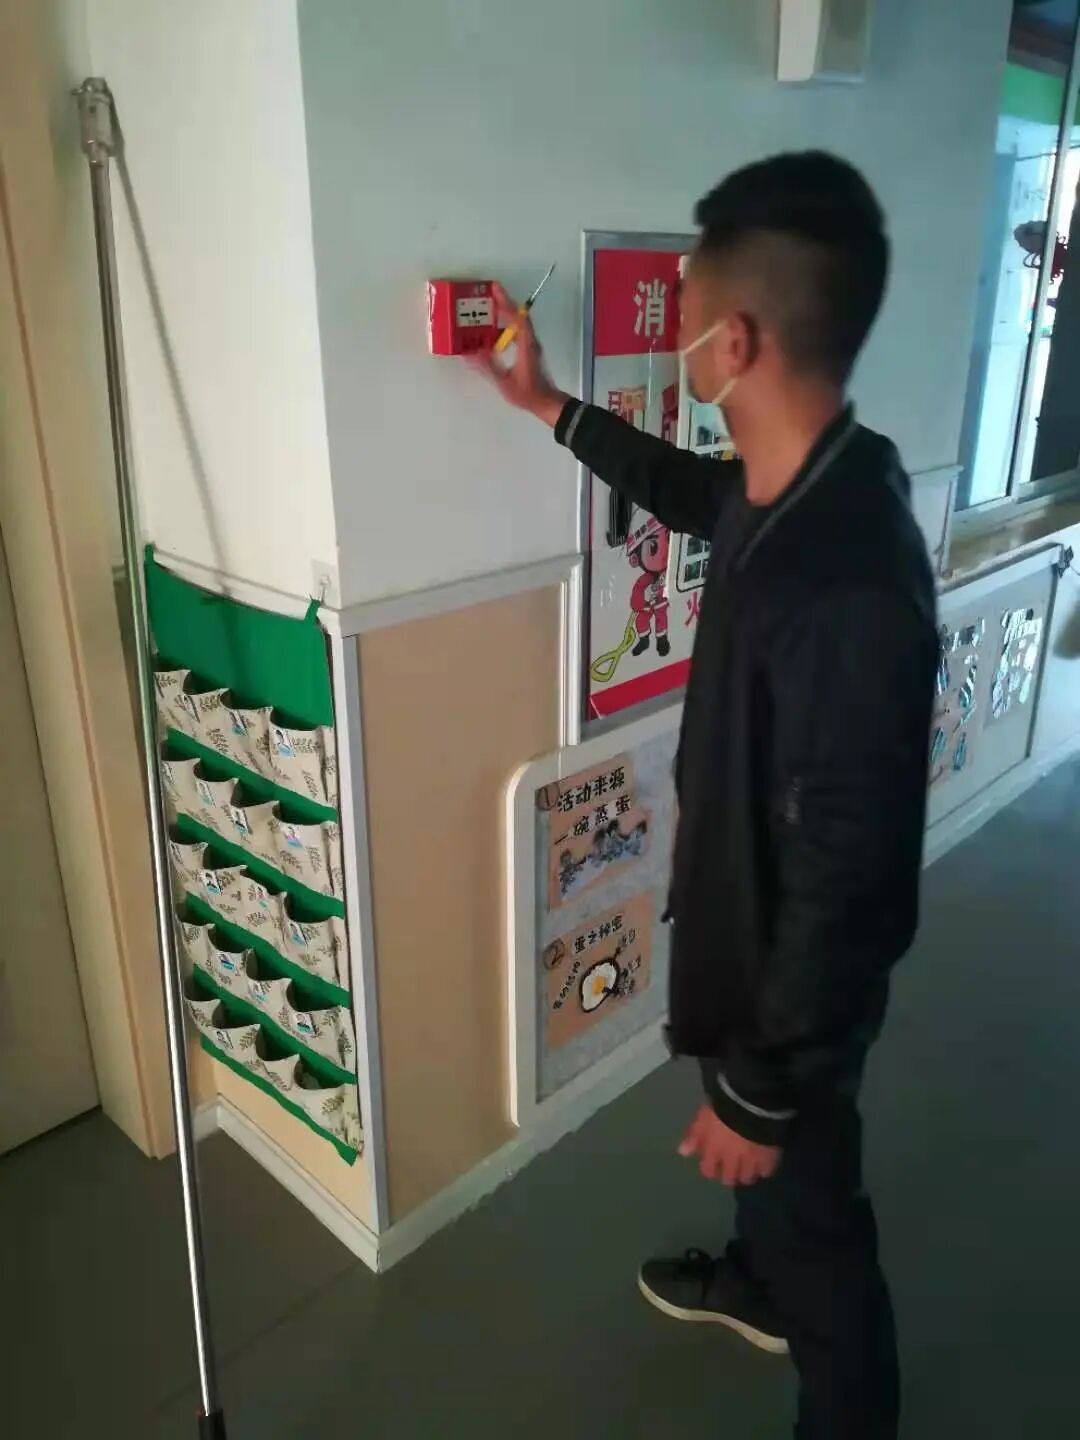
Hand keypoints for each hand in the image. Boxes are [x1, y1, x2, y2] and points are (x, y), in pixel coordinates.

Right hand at [472, 281, 568, 425]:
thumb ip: (488, 367)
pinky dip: (509, 323)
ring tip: (491, 305)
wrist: (546, 402)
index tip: (495, 290)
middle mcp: (530, 341)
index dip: (506, 303)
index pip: (517, 318)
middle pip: (519, 315)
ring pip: (520, 322)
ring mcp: (532, 345)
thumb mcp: (505, 382)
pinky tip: (497, 327)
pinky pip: (519, 331)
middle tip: (490, 291)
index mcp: (526, 346)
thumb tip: (470, 355)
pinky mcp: (530, 350)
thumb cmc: (528, 393)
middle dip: (505, 301)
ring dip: (507, 311)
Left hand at [678, 1103, 780, 1186]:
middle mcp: (730, 1161)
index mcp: (713, 1150)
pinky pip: (766, 1172)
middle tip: (733, 1168)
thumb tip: (683, 1152)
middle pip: (729, 1179)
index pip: (708, 1171)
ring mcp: (750, 1162)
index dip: (711, 1170)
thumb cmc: (723, 1105)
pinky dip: (764, 1169)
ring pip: (747, 1178)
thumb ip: (694, 1135)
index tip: (714, 1166)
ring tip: (749, 1167)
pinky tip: (763, 1163)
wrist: (751, 1101)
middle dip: (729, 1175)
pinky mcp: (768, 1158)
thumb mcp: (704, 1116)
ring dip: (746, 1174)